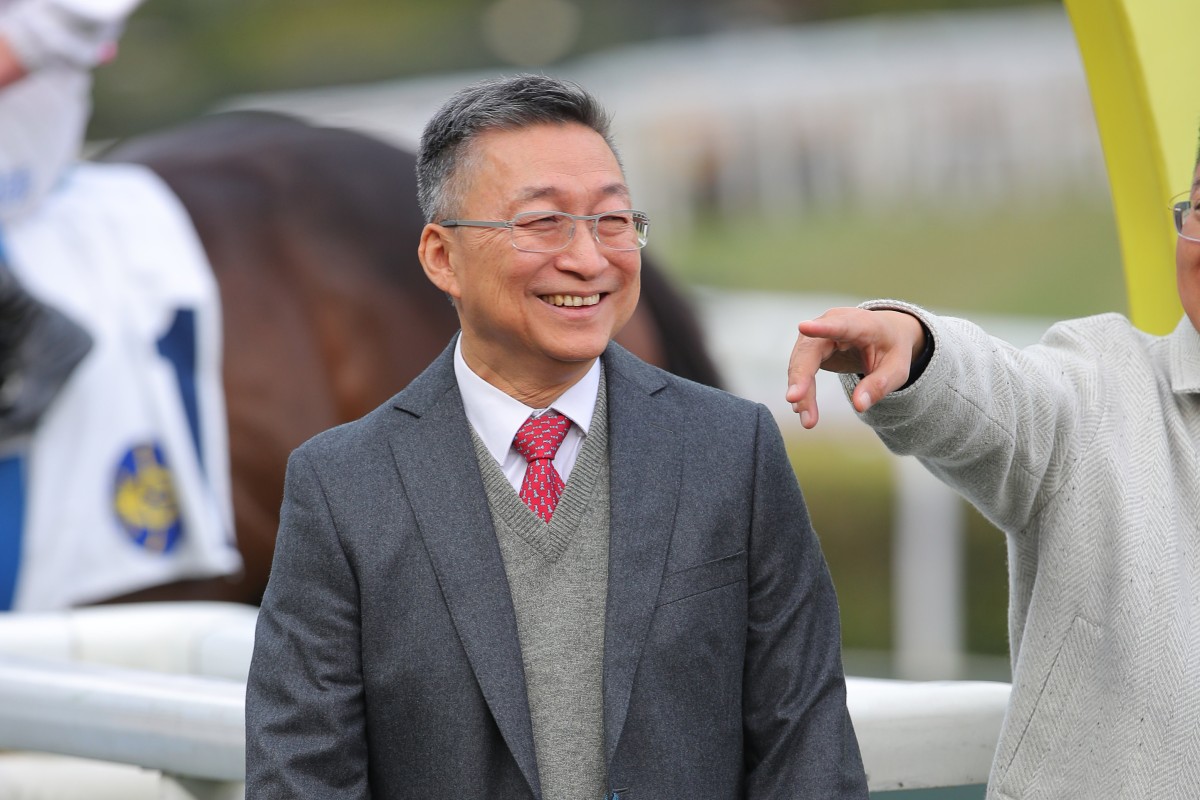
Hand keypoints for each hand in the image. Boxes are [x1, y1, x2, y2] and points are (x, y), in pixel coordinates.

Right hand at [785, 308, 925, 428]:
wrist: (885, 334)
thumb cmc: (892, 348)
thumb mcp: (897, 369)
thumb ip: (879, 385)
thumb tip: (859, 405)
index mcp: (860, 323)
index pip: (840, 325)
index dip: (821, 328)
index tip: (803, 327)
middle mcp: (833, 322)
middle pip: (811, 349)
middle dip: (801, 375)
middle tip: (794, 400)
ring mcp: (818, 334)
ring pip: (801, 361)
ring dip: (800, 389)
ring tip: (807, 419)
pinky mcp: (811, 347)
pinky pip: (801, 368)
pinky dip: (801, 389)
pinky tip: (801, 408)